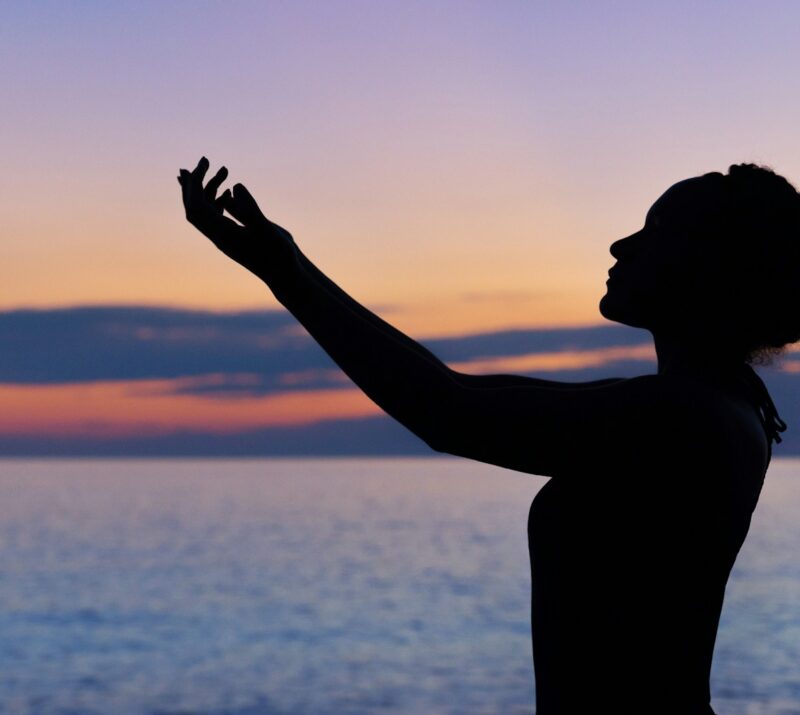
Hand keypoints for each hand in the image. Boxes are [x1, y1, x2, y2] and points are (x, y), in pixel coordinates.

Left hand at [178, 157, 296, 284]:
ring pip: (207, 210)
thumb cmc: (279, 255)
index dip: (196, 183)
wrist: (286, 275)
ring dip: (210, 188)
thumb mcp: (267, 229)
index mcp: (223, 235)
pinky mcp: (235, 237)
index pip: (197, 207)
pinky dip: (218, 200)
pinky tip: (228, 191)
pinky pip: (218, 217)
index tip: (205, 163)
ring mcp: (226, 237)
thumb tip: (234, 187)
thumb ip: (250, 209)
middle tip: (203, 160)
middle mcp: (220, 236)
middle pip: (194, 208)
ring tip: (224, 169)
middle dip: (195, 183)